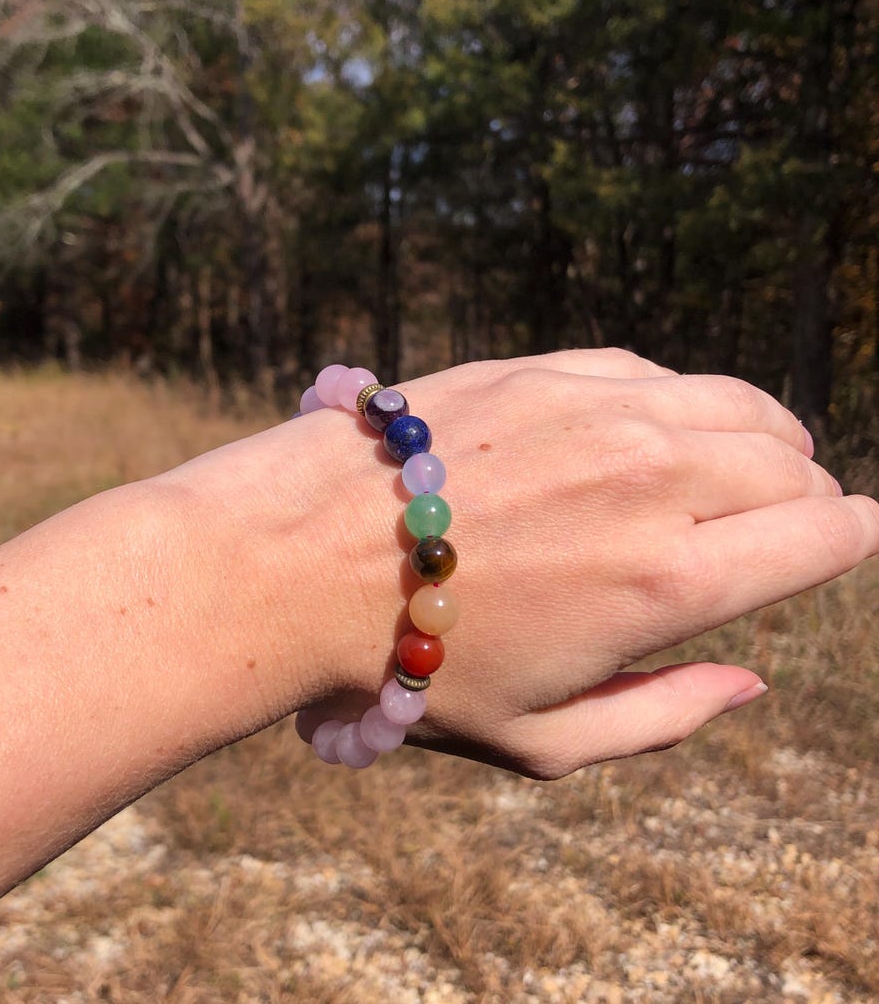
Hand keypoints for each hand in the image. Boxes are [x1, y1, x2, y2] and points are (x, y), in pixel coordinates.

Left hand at [299, 349, 878, 776]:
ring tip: (731, 467)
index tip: (840, 538)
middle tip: (769, 523)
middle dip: (800, 497)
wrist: (288, 558)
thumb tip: (750, 681)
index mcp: (665, 581)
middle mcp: (647, 477)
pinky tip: (641, 433)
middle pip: (791, 463)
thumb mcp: (540, 742)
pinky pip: (649, 372)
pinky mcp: (537, 368)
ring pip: (734, 402)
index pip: (827, 534)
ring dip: (754, 438)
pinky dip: (671, 403)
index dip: (850, 537)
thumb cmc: (406, 665)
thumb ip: (664, 716)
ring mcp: (592, 408)